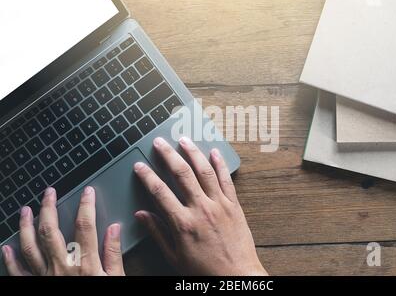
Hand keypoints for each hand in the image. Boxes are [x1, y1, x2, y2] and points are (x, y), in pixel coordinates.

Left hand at [2, 187, 124, 275]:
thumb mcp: (116, 279)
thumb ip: (114, 254)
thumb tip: (115, 229)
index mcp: (84, 263)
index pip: (84, 225)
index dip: (86, 205)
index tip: (87, 192)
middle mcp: (61, 267)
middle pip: (50, 230)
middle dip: (49, 207)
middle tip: (49, 192)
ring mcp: (44, 277)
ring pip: (30, 246)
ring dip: (25, 226)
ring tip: (25, 210)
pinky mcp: (34, 287)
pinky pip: (17, 273)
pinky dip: (9, 260)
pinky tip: (6, 247)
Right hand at [134, 137, 267, 275]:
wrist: (236, 276)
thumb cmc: (204, 269)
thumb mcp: (174, 256)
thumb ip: (157, 232)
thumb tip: (141, 215)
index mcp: (183, 223)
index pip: (160, 191)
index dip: (147, 176)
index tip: (139, 166)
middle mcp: (201, 209)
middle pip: (182, 174)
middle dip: (168, 155)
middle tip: (159, 142)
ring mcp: (219, 204)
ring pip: (205, 171)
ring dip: (193, 153)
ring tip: (184, 140)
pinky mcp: (234, 205)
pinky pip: (226, 179)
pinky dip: (220, 164)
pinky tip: (214, 153)